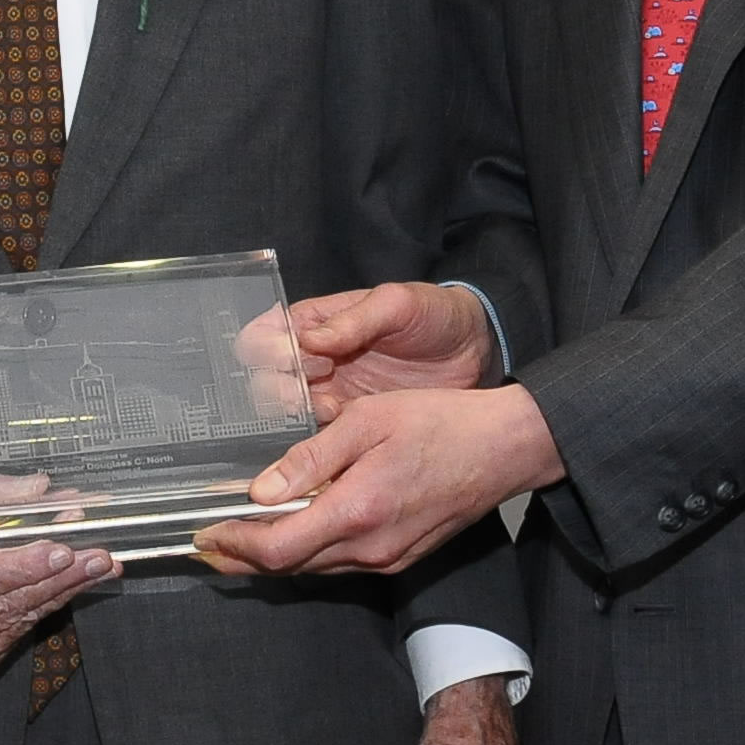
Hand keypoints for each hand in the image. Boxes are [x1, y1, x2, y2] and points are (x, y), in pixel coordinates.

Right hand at [0, 537, 118, 695]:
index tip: (63, 550)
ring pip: (8, 628)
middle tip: (99, 558)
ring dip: (56, 597)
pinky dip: (34, 616)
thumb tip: (38, 490)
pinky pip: (3, 645)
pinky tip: (61, 594)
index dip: (20, 566)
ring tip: (93, 571)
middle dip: (55, 580)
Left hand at [194, 385, 562, 578]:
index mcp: (358, 510)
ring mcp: (387, 559)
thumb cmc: (442, 424)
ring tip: (239, 537)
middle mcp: (371, 547)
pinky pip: (340, 564)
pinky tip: (293, 531)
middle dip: (243, 557)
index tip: (205, 534)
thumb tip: (261, 491)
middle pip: (289, 567)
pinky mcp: (399, 558)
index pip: (277, 549)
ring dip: (273, 557)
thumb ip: (311, 458)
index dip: (234, 547)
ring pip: (314, 568)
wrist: (504, 449)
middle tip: (207, 541)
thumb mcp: (367, 421)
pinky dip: (307, 553)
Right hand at [282, 284, 496, 424]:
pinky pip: (321, 434)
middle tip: (318, 385)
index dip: (271, 350)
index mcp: (317, 321)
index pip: (268, 335)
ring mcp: (331, 390)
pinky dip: (321, 440)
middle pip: (269, 378)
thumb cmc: (435, 314)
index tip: (300, 357)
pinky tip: (338, 436)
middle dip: (281, 387)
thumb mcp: (398, 304)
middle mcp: (315, 358)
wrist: (475, 351)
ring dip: (300, 415)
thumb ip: (355, 320)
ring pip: (290, 410)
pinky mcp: (352, 420)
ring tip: (332, 409)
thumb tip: (310, 338)